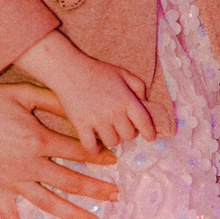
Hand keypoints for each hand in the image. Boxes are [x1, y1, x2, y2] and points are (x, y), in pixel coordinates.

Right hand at [0, 78, 118, 218]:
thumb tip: (81, 108)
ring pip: (48, 203)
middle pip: (70, 181)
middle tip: (117, 195)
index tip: (116, 159)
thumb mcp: (23, 92)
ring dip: (74, 215)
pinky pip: (7, 216)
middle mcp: (27, 164)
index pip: (77, 151)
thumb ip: (54, 101)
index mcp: (37, 139)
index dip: (99, 155)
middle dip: (96, 189)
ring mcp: (11, 180)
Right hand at [18, 30, 155, 155]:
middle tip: (121, 126)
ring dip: (112, 138)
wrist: (69, 70)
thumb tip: (145, 102)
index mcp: (126, 99)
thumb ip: (138, 86)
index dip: (149, 132)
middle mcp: (114, 112)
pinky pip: (91, 146)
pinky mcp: (81, 125)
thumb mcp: (123, 73)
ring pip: (112, 142)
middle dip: (127, 132)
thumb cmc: (97, 71)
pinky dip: (94, 148)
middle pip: (129, 135)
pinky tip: (94, 142)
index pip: (144, 121)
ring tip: (107, 131)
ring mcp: (97, 120)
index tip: (150, 138)